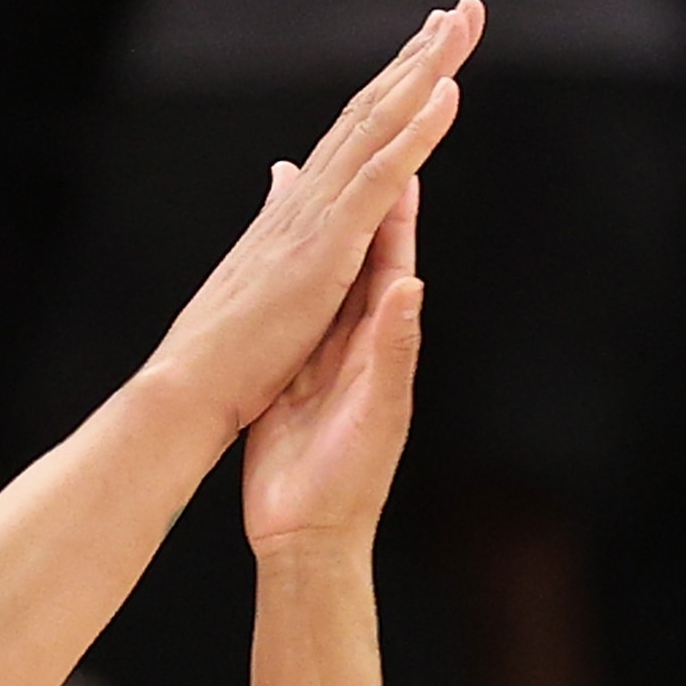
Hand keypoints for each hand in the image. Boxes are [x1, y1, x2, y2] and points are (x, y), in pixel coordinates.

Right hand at [142, 1, 475, 442]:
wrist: (190, 385)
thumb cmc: (227, 348)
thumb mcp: (264, 267)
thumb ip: (281, 215)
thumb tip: (286, 174)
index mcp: (301, 208)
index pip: (356, 132)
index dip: (393, 86)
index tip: (427, 46)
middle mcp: (309, 197)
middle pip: (373, 110)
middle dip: (419, 57)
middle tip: (462, 9)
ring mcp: (319, 215)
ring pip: (379, 123)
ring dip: (423, 69)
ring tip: (461, 22)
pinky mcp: (328, 243)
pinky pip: (381, 172)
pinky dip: (417, 128)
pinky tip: (448, 90)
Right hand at [241, 183, 422, 556]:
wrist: (308, 537)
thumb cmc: (350, 484)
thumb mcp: (376, 412)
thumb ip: (392, 349)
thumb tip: (408, 284)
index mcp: (382, 344)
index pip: (393, 262)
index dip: (398, 209)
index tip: (405, 153)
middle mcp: (356, 344)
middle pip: (361, 258)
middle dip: (364, 204)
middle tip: (364, 148)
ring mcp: (321, 359)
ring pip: (325, 280)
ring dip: (323, 234)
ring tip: (314, 183)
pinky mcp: (288, 378)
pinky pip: (292, 314)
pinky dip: (288, 280)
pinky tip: (277, 258)